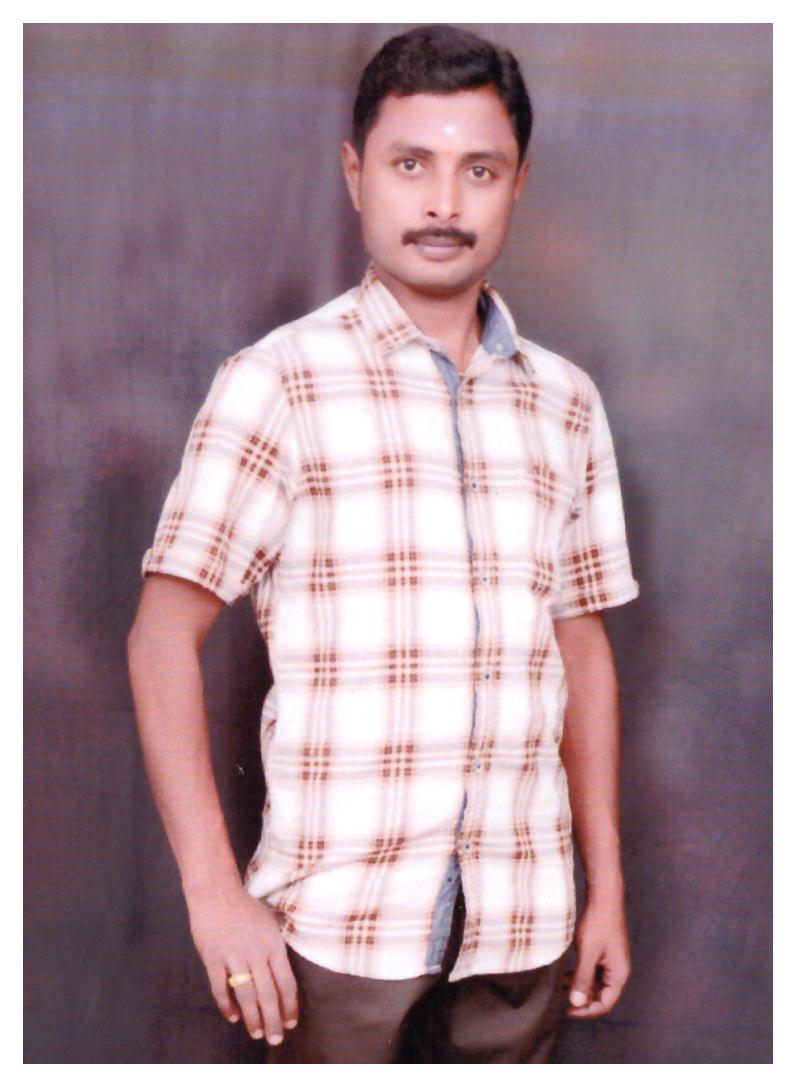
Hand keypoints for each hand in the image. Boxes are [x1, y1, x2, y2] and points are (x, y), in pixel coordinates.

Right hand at [187, 885, 298, 1044]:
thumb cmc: (245, 906)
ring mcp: (234, 957)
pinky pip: (220, 989)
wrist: (216, 893)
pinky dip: (226, 1006)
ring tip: (257, 1033)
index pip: (286, 982)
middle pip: (268, 994)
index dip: (289, 1006)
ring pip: (246, 996)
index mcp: (273, 945)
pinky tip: (232, 1017)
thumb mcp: (270, 921)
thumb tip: (285, 967)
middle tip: (276, 1038)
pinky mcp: (214, 959)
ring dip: (252, 1018)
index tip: (291, 1022)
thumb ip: (277, 945)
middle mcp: (256, 953)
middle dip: (273, 1020)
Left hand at [566, 893, 630, 1017]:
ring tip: (560, 987)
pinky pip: (594, 971)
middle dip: (583, 999)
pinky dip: (581, 975)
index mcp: (619, 974)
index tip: (568, 1010)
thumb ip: (582, 978)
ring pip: (596, 983)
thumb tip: (577, 1002)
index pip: (605, 1003)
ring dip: (580, 987)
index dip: (586, 1010)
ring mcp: (612, 961)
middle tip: (562, 1000)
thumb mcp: (587, 953)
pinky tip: (566, 974)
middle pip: (601, 995)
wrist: (604, 896)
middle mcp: (618, 970)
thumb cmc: (598, 923)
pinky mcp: (605, 952)